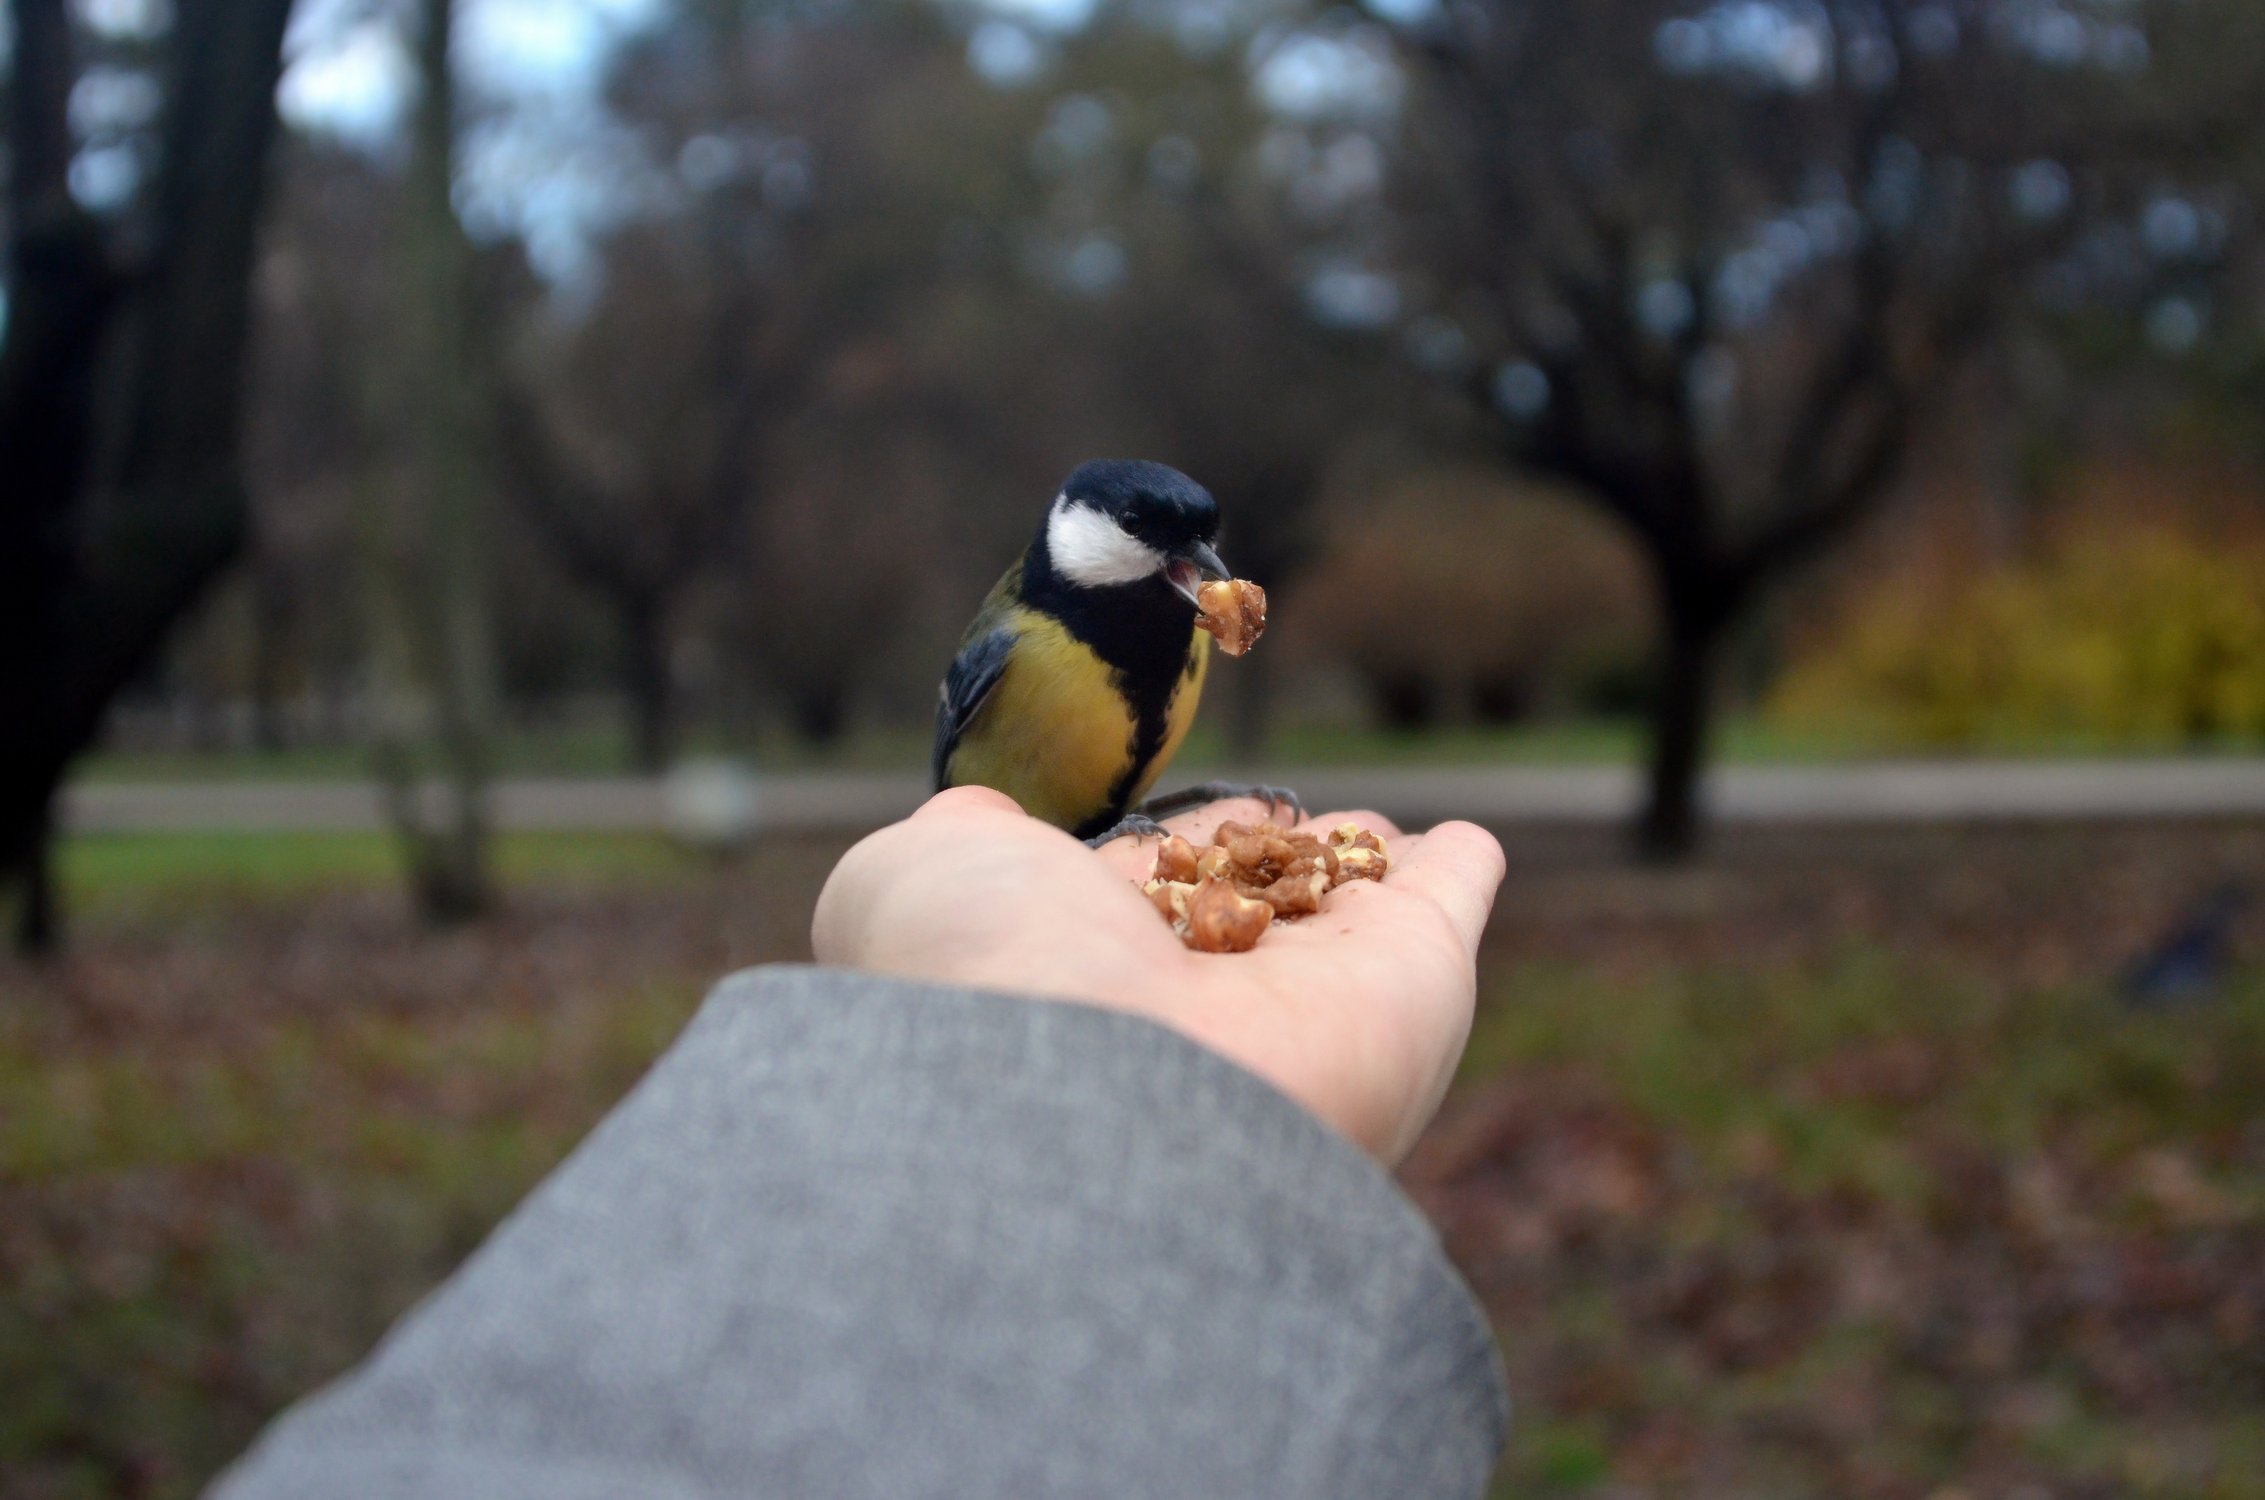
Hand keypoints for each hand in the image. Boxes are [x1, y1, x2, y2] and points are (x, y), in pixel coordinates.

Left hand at [812, 787, 1505, 1162]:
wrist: (1098, 1104)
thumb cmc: (986, 980)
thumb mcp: (911, 882)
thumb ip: (956, 847)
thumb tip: (985, 821)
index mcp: (1084, 978)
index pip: (1132, 906)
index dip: (1151, 861)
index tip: (1162, 835)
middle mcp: (1198, 1000)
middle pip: (1244, 920)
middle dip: (1260, 872)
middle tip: (1281, 825)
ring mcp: (1309, 995)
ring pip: (1340, 918)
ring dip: (1357, 870)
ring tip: (1371, 833)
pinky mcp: (1411, 978)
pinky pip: (1444, 908)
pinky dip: (1458, 874)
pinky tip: (1465, 848)